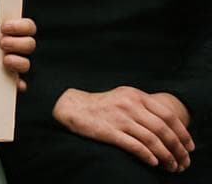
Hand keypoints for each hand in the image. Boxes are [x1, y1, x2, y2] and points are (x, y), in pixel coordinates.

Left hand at [0, 17, 35, 91]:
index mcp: (8, 32)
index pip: (28, 27)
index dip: (22, 26)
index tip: (4, 27)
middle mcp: (14, 49)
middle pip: (29, 44)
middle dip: (19, 43)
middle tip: (2, 43)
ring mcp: (12, 66)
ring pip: (25, 64)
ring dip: (19, 62)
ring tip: (4, 60)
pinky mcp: (6, 83)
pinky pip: (18, 86)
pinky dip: (17, 85)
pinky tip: (13, 83)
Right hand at [53, 86, 194, 170]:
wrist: (73, 107)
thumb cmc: (103, 105)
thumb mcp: (125, 97)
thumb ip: (145, 106)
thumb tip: (170, 124)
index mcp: (136, 96)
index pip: (168, 115)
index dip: (183, 133)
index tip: (190, 147)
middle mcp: (129, 105)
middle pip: (163, 129)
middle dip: (177, 148)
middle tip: (184, 161)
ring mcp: (119, 118)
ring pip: (151, 139)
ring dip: (166, 156)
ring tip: (172, 166)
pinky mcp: (109, 131)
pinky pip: (134, 146)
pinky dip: (148, 155)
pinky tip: (154, 162)